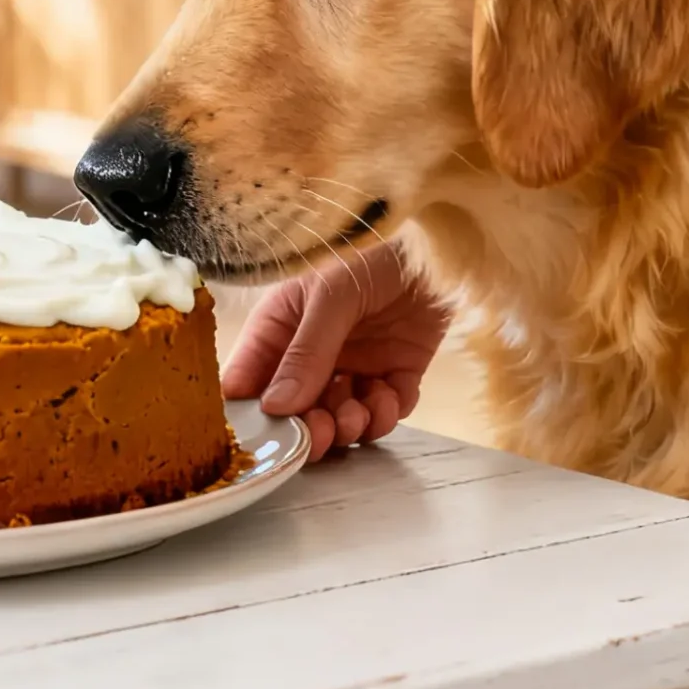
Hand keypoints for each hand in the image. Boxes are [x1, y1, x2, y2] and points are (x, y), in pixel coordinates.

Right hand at [221, 243, 450, 461]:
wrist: (440, 247)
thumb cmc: (374, 253)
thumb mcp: (332, 296)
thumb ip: (306, 353)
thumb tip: (275, 408)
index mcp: (281, 327)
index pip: (248, 379)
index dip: (251, 415)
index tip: (262, 441)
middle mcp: (313, 352)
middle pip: (296, 409)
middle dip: (308, 427)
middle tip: (319, 433)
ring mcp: (356, 364)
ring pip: (340, 417)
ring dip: (347, 424)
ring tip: (357, 414)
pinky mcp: (396, 373)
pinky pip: (384, 411)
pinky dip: (385, 413)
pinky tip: (388, 395)